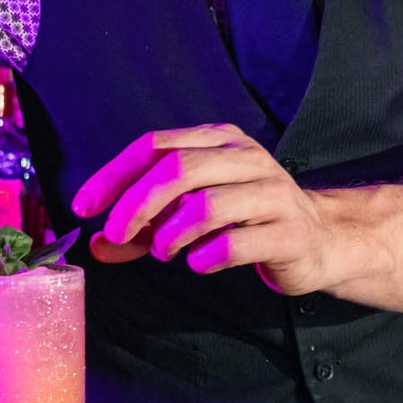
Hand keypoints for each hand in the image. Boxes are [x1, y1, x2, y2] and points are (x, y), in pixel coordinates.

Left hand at [71, 124, 334, 295]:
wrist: (318, 239)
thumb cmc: (245, 220)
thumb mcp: (190, 214)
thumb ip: (144, 227)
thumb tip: (97, 244)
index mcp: (219, 140)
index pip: (155, 146)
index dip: (113, 175)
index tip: (84, 207)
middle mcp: (247, 158)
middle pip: (179, 170)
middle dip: (137, 206)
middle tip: (118, 236)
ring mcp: (272, 194)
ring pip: (206, 206)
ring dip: (170, 235)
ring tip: (165, 251)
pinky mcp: (288, 233)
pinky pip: (234, 244)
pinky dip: (204, 257)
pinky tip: (199, 262)